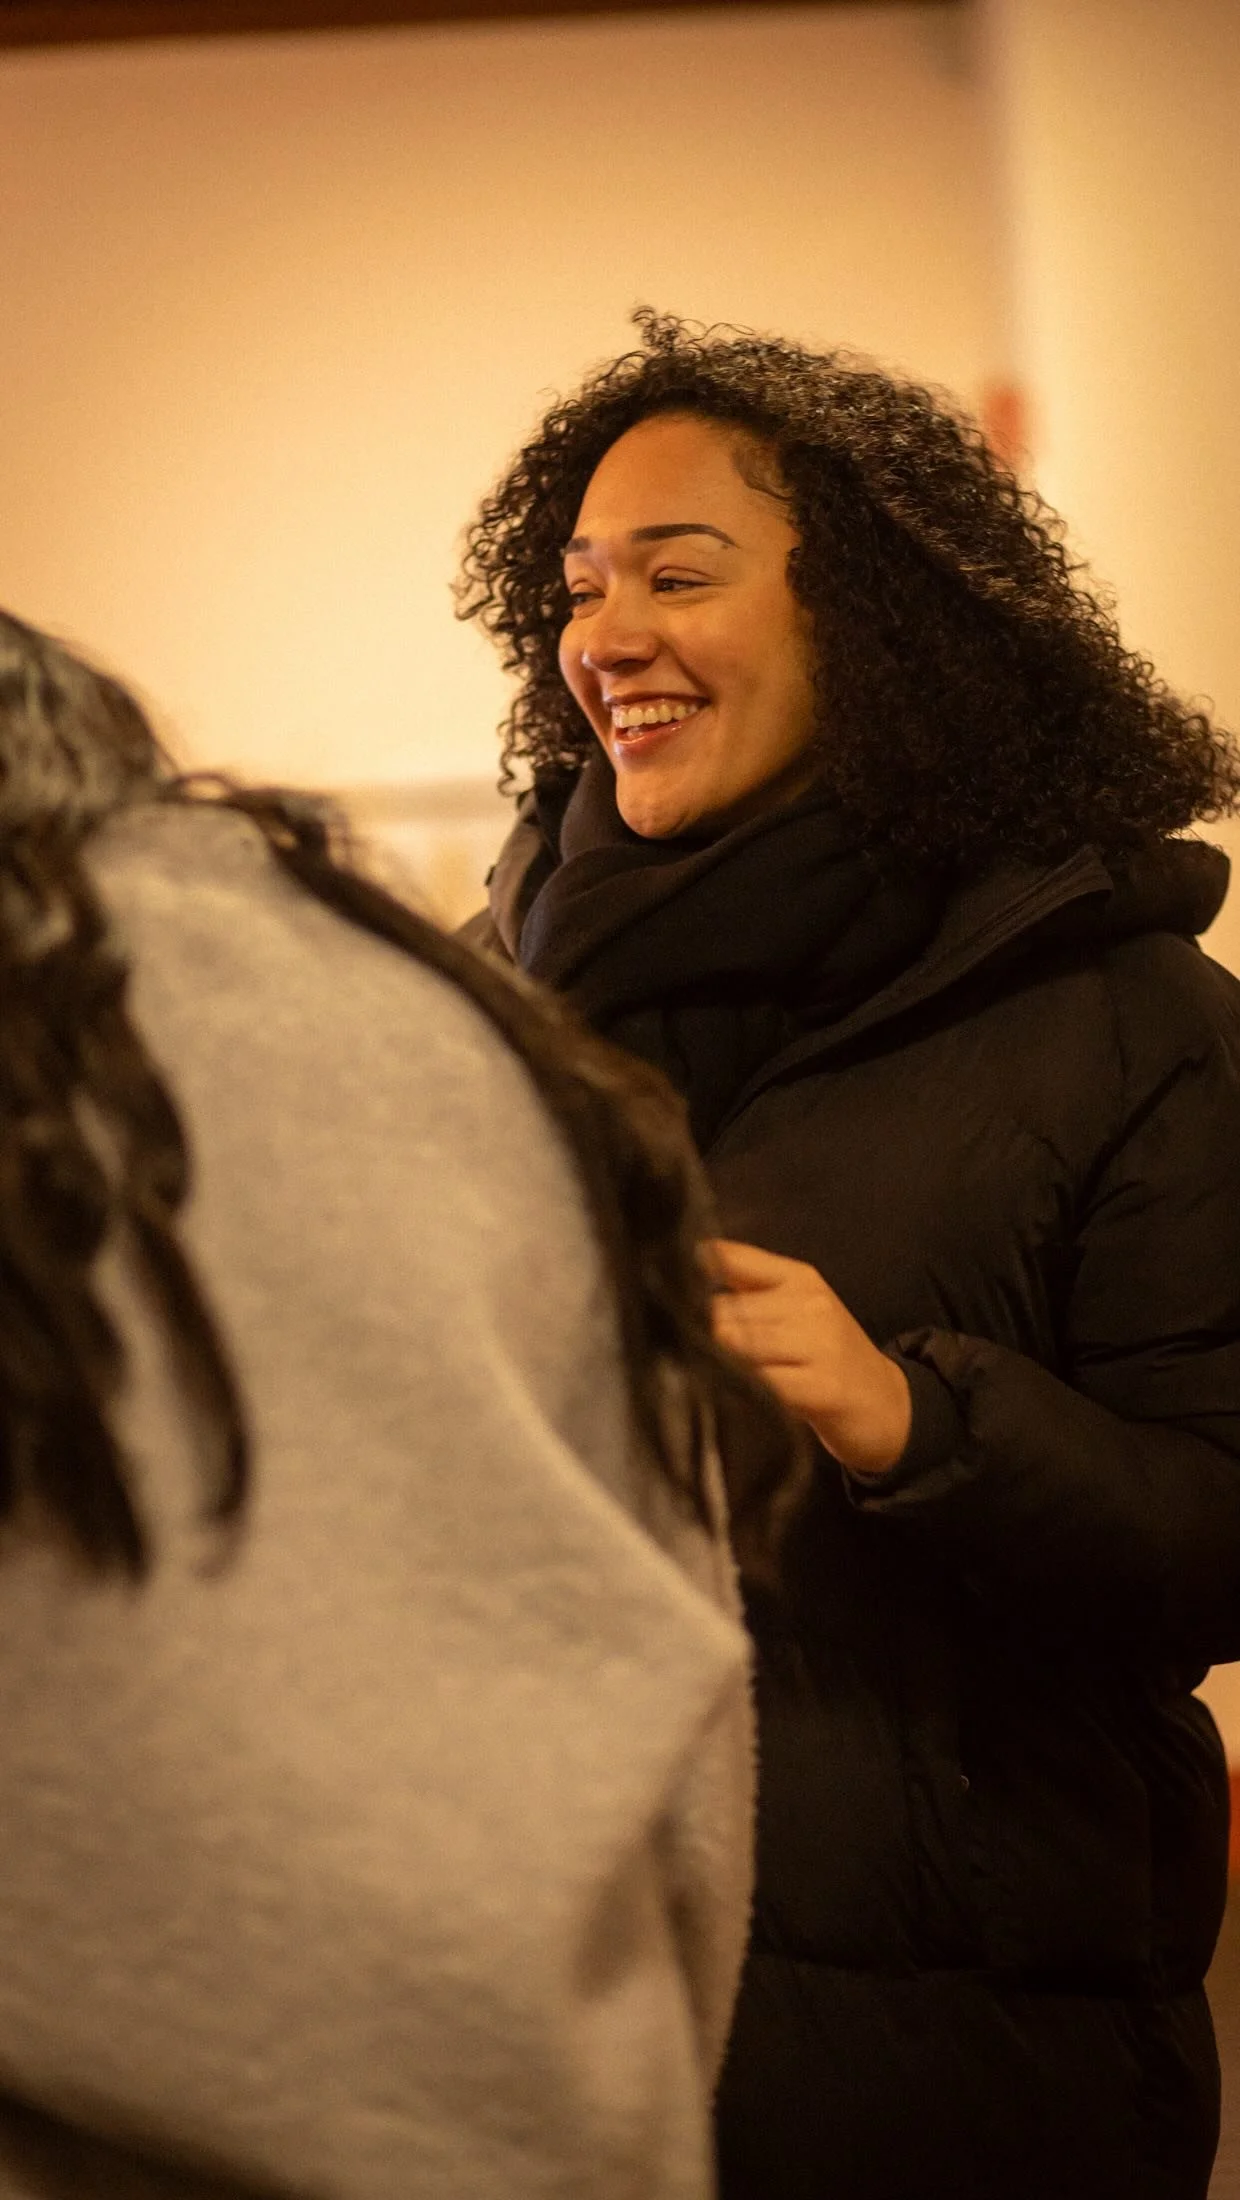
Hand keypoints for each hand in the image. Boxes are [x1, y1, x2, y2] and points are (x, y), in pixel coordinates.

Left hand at [706, 1238, 911, 1476]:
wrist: (887, 1405)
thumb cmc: (828, 1355)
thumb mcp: (797, 1307)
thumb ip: (748, 1285)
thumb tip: (691, 1265)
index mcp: (799, 1277)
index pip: (730, 1259)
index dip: (691, 1277)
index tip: (665, 1295)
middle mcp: (809, 1303)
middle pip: (721, 1311)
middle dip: (701, 1334)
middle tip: (699, 1355)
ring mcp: (818, 1344)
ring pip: (734, 1346)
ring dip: (717, 1365)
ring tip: (721, 1378)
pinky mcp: (820, 1388)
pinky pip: (758, 1383)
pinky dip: (740, 1391)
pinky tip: (740, 1397)